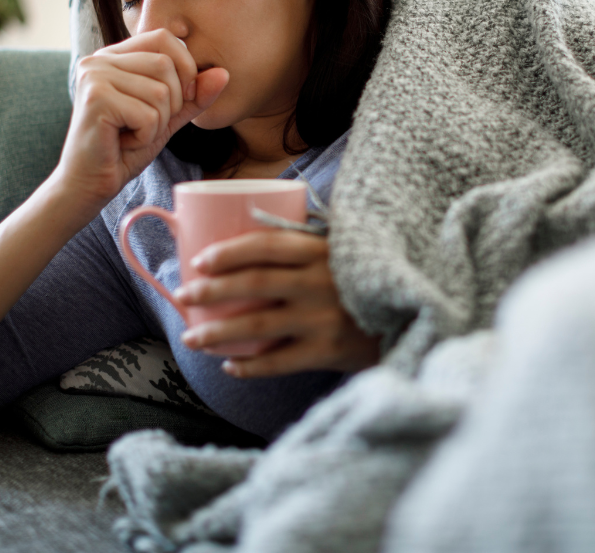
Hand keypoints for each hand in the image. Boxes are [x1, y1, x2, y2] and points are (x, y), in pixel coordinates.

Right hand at [56, 29, 228, 209]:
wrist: (90, 183)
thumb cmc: (126, 148)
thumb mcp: (168, 117)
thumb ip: (194, 96)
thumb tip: (224, 74)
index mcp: (116, 56)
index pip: (165, 38)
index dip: (185, 68)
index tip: (179, 100)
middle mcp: (100, 59)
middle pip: (166, 65)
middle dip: (171, 104)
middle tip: (145, 124)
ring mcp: (94, 76)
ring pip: (160, 92)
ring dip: (157, 123)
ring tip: (132, 133)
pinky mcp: (95, 99)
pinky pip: (148, 115)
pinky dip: (145, 136)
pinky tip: (124, 142)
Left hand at [175, 230, 380, 375]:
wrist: (411, 315)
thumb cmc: (366, 279)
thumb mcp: (343, 250)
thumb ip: (306, 243)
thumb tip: (252, 228)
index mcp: (322, 250)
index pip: (266, 245)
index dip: (229, 252)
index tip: (200, 261)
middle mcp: (321, 282)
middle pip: (254, 284)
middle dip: (212, 291)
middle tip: (184, 296)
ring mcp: (324, 319)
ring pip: (259, 326)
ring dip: (219, 332)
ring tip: (192, 337)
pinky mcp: (329, 352)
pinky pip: (280, 361)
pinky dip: (251, 366)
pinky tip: (230, 366)